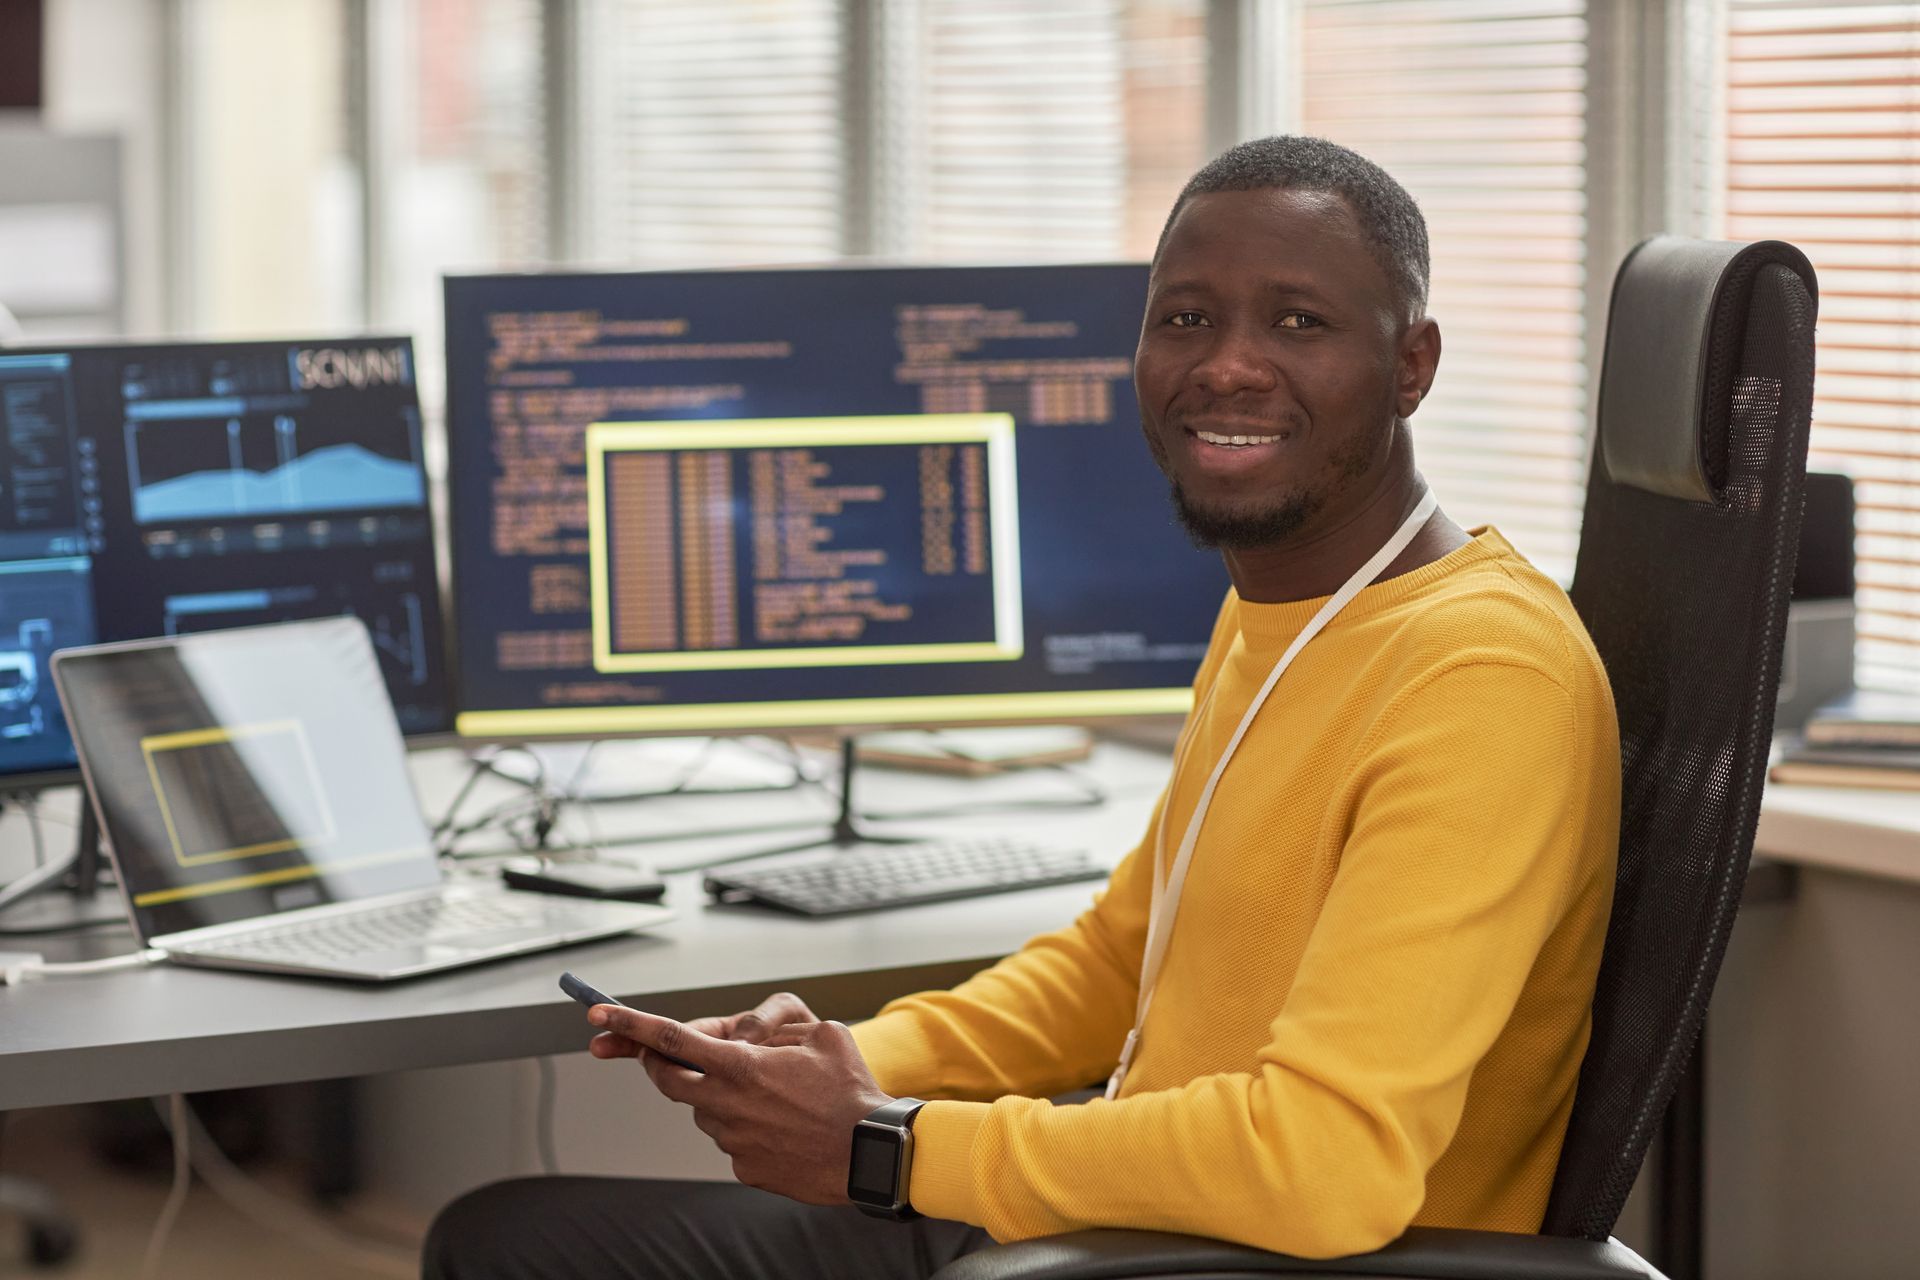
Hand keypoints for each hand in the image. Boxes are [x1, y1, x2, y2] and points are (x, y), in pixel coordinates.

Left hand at [588, 1004, 889, 1204]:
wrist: (870, 1153)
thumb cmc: (850, 1089)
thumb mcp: (820, 1033)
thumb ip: (773, 1028)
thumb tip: (744, 1037)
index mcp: (740, 1065)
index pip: (670, 1039)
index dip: (630, 1024)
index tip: (599, 1016)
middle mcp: (726, 1103)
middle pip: (668, 1079)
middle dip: (657, 1062)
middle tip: (661, 1053)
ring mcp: (731, 1140)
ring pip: (705, 1109)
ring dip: (720, 1095)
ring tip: (774, 1096)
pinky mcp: (744, 1168)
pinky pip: (731, 1140)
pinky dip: (746, 1127)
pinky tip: (784, 1126)